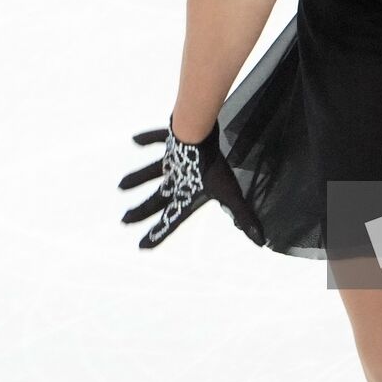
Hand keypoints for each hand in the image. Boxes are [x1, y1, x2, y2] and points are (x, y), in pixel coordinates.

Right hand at [118, 115, 266, 249]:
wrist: (197, 134)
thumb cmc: (214, 166)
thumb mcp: (230, 194)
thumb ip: (243, 217)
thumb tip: (260, 242)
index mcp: (185, 195)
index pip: (171, 221)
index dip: (158, 234)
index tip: (141, 247)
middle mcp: (174, 180)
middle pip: (155, 199)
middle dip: (141, 211)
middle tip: (124, 220)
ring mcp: (170, 160)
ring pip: (150, 172)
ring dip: (136, 178)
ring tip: (121, 186)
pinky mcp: (171, 140)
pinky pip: (156, 139)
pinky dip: (146, 139)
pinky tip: (134, 139)